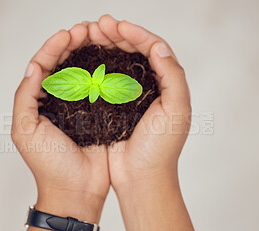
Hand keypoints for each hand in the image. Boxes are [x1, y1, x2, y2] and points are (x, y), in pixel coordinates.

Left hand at [11, 23, 109, 220]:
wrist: (77, 190)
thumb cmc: (49, 164)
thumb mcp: (26, 130)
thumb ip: (25, 97)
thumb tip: (33, 67)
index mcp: (38, 103)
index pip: (43, 66)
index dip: (53, 48)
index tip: (67, 35)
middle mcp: (58, 102)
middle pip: (63, 65)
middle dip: (72, 45)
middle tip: (86, 30)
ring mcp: (80, 107)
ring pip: (82, 73)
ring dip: (89, 54)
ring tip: (98, 37)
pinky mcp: (99, 114)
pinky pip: (101, 89)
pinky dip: (104, 72)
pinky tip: (111, 59)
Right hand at [88, 15, 190, 192]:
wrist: (140, 177)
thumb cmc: (161, 148)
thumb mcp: (176, 110)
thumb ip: (173, 76)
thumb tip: (159, 46)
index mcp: (167, 84)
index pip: (153, 49)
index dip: (136, 34)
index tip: (118, 26)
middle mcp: (149, 87)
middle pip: (133, 52)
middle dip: (116, 35)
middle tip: (97, 25)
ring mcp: (128, 96)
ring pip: (116, 63)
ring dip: (103, 46)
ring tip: (88, 34)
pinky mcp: (111, 107)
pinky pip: (102, 80)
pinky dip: (93, 67)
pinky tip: (82, 58)